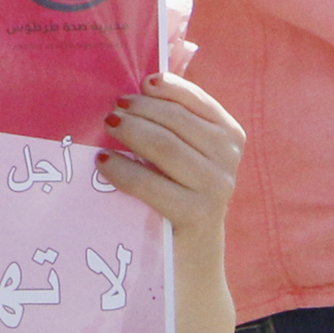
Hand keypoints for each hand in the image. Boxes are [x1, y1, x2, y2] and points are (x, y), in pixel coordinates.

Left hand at [92, 70, 242, 235]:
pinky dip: (121, 169)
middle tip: (113, 108)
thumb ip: (172, 117)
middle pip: (176, 121)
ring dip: (130, 131)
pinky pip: (149, 182)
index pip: (197, 100)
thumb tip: (144, 77)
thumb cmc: (178, 191)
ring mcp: (216, 187)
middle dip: (141, 109)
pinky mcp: (196, 214)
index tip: (141, 83)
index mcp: (230, 135)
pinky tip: (103, 162)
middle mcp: (228, 158)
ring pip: (164, 146)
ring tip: (107, 125)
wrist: (189, 255)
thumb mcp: (183, 152)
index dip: (167, 87)